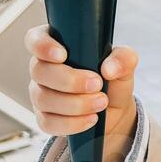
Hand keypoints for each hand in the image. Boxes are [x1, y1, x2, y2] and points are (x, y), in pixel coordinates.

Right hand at [25, 24, 138, 161]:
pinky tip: (91, 119)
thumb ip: (123, 58)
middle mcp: (44, 68)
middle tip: (97, 84)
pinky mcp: (45, 117)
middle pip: (39, 71)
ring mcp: (41, 93)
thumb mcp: (125, 64)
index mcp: (58, 45)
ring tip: (101, 102)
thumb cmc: (113, 78)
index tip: (62, 55)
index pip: (35, 39)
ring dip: (75, 103)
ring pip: (43, 98)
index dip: (42, 46)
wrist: (114, 110)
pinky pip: (48, 122)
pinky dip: (72, 123)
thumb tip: (108, 68)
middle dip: (69, 80)